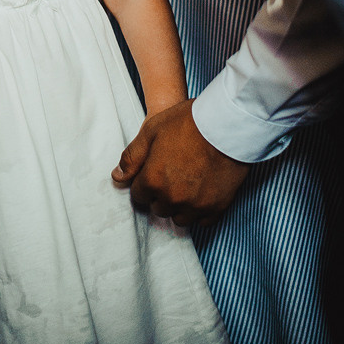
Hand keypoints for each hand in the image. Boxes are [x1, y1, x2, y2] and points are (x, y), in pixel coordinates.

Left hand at [111, 100, 249, 226]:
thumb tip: (117, 177)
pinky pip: (201, 221)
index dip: (144, 183)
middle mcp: (172, 198)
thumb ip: (132, 157)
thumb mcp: (151, 131)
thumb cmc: (187, 123)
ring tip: (186, 185)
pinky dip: (199, 210)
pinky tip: (201, 193)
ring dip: (178, 206)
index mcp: (153, 180)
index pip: (139, 195)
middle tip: (171, 175)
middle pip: (158, 208)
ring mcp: (195, 205)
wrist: (226, 124)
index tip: (153, 172)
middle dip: (160, 195)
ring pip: (179, 218)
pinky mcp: (216, 208)